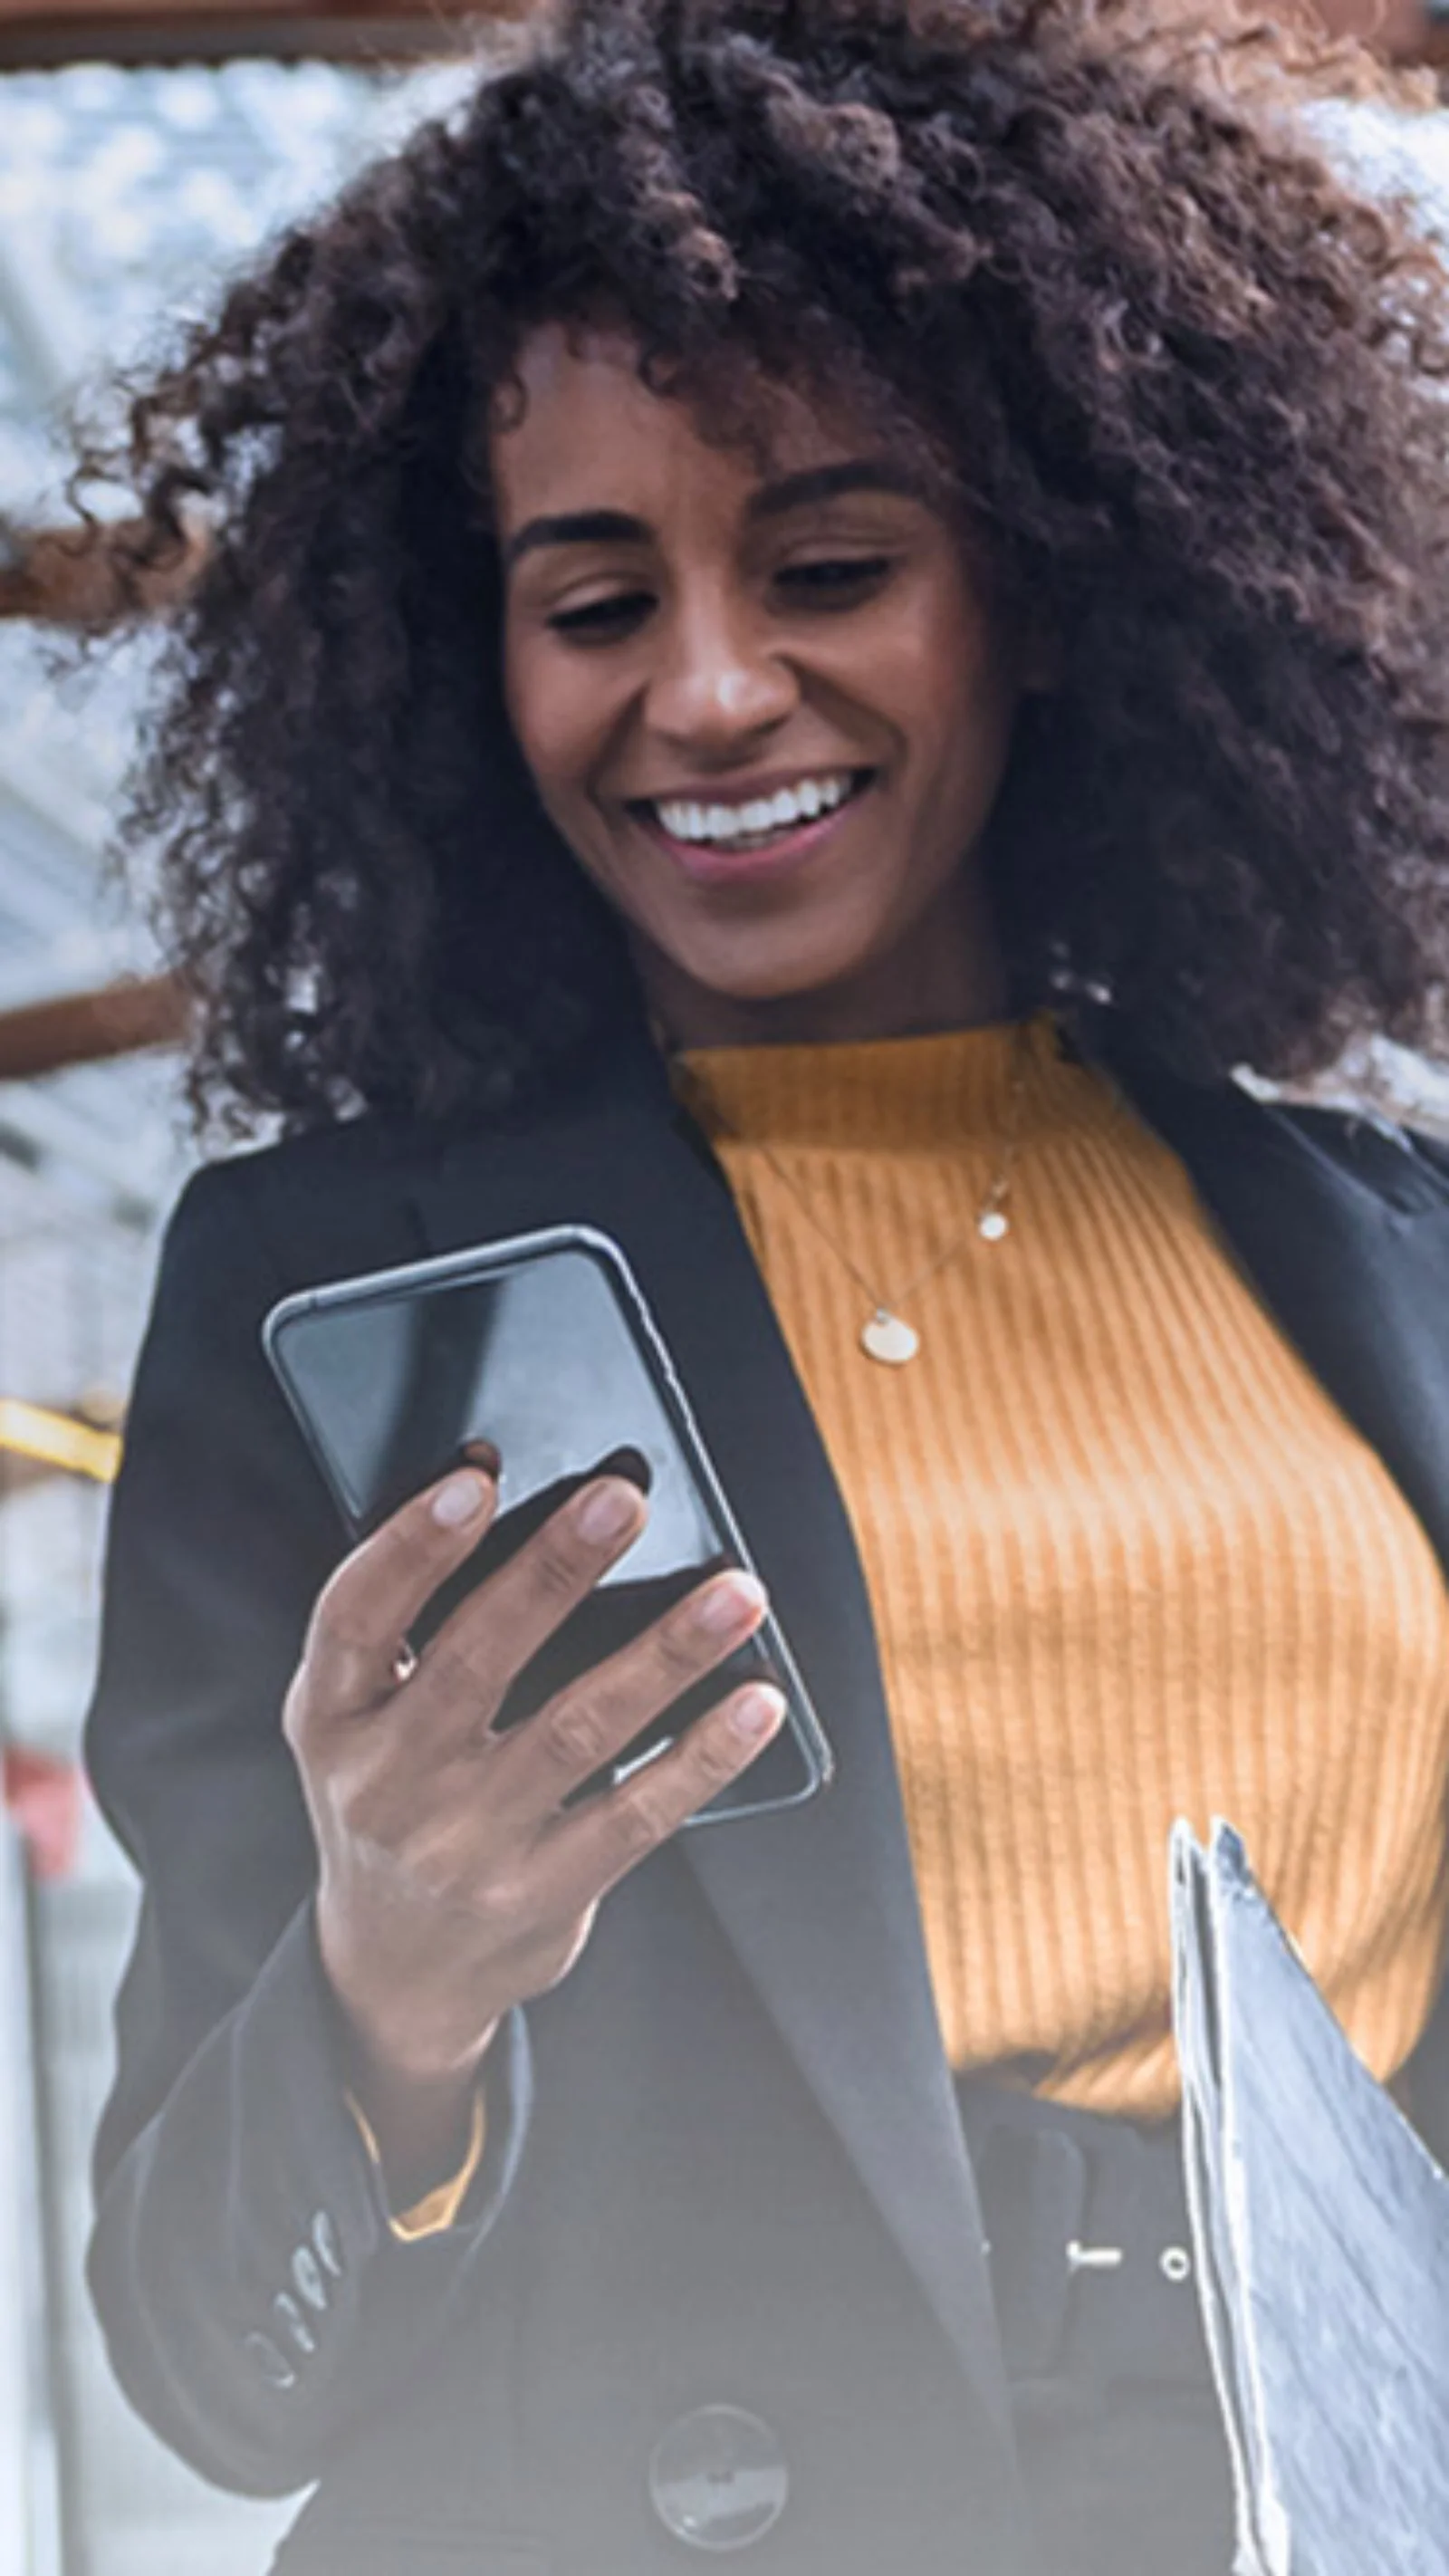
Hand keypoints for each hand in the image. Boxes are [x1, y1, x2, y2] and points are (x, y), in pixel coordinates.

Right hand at [284, 1461, 782, 2192]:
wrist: (395, 1970)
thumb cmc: (391, 1794)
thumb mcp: (359, 1715)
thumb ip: (407, 1614)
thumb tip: (488, 1469)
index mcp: (332, 1718)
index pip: (355, 1617)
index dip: (411, 1544)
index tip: (478, 1477)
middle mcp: (387, 1783)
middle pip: (477, 1659)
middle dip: (556, 1570)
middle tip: (626, 1498)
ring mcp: (464, 1846)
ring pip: (576, 1731)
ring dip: (665, 1653)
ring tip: (736, 1593)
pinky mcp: (539, 1895)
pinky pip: (635, 1817)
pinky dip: (701, 1755)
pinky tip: (755, 1702)